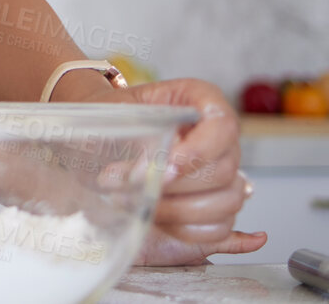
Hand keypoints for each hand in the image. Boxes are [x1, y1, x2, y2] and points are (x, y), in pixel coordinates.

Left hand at [118, 77, 267, 264]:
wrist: (102, 134)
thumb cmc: (111, 116)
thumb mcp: (117, 112)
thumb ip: (137, 133)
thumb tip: (151, 166)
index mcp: (202, 100)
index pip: (222, 126)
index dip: (198, 152)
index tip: (163, 168)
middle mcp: (221, 136)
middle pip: (224, 170)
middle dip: (175, 186)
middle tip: (130, 184)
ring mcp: (225, 171)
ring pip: (226, 201)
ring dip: (177, 210)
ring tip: (132, 201)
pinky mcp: (217, 202)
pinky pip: (218, 227)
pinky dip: (185, 228)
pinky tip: (152, 216)